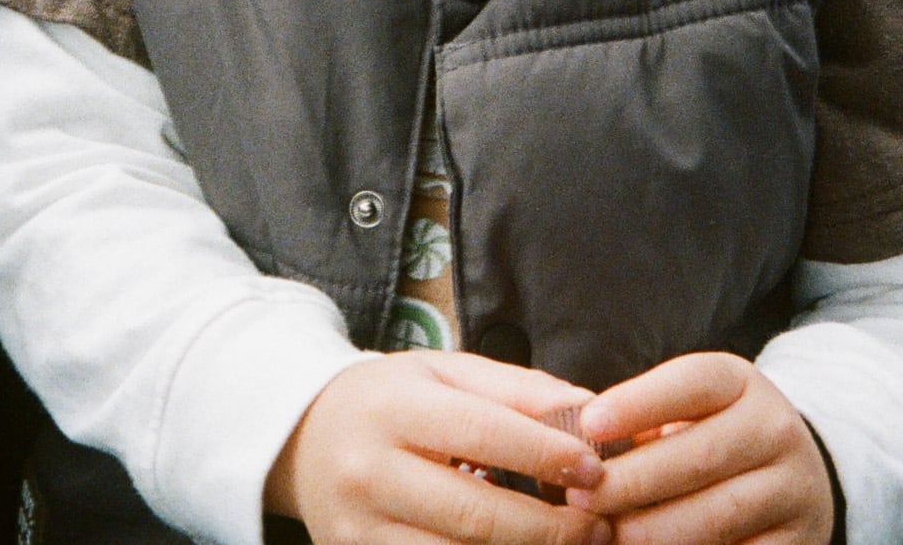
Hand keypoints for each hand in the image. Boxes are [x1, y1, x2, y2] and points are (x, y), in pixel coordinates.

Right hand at [266, 350, 613, 544]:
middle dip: (549, 528)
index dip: (544, 454)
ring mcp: (359, 531)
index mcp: (392, 410)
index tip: (594, 468)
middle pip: (474, 514)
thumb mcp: (443, 373)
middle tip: (600, 526)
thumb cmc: (389, 401)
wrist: (302, 440)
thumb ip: (517, 390)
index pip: (480, 433)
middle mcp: (369, 473)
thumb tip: (590, 411)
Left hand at [566, 354, 833, 544]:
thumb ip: (645, 423)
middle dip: (633, 480)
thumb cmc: (713, 438)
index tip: (589, 424)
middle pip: (701, 455)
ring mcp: (792, 488)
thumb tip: (580, 448)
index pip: (692, 383)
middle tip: (582, 496)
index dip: (639, 403)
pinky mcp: (799, 539)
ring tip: (608, 533)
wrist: (797, 477)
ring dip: (655, 530)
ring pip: (719, 514)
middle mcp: (774, 429)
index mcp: (740, 384)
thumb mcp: (690, 412)